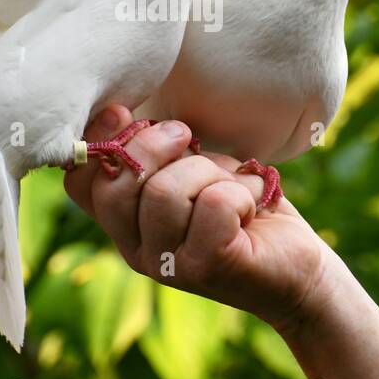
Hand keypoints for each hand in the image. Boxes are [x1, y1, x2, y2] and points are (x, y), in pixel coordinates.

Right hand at [63, 106, 331, 330]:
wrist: (300, 267)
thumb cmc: (243, 208)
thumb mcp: (193, 171)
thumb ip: (159, 154)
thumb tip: (120, 111)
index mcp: (127, 224)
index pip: (79, 185)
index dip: (95, 140)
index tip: (125, 112)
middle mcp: (137, 250)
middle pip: (116, 187)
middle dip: (155, 146)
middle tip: (189, 138)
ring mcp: (169, 266)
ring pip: (166, 191)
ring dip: (211, 172)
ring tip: (236, 185)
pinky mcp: (208, 268)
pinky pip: (213, 204)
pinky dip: (242, 191)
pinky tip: (255, 206)